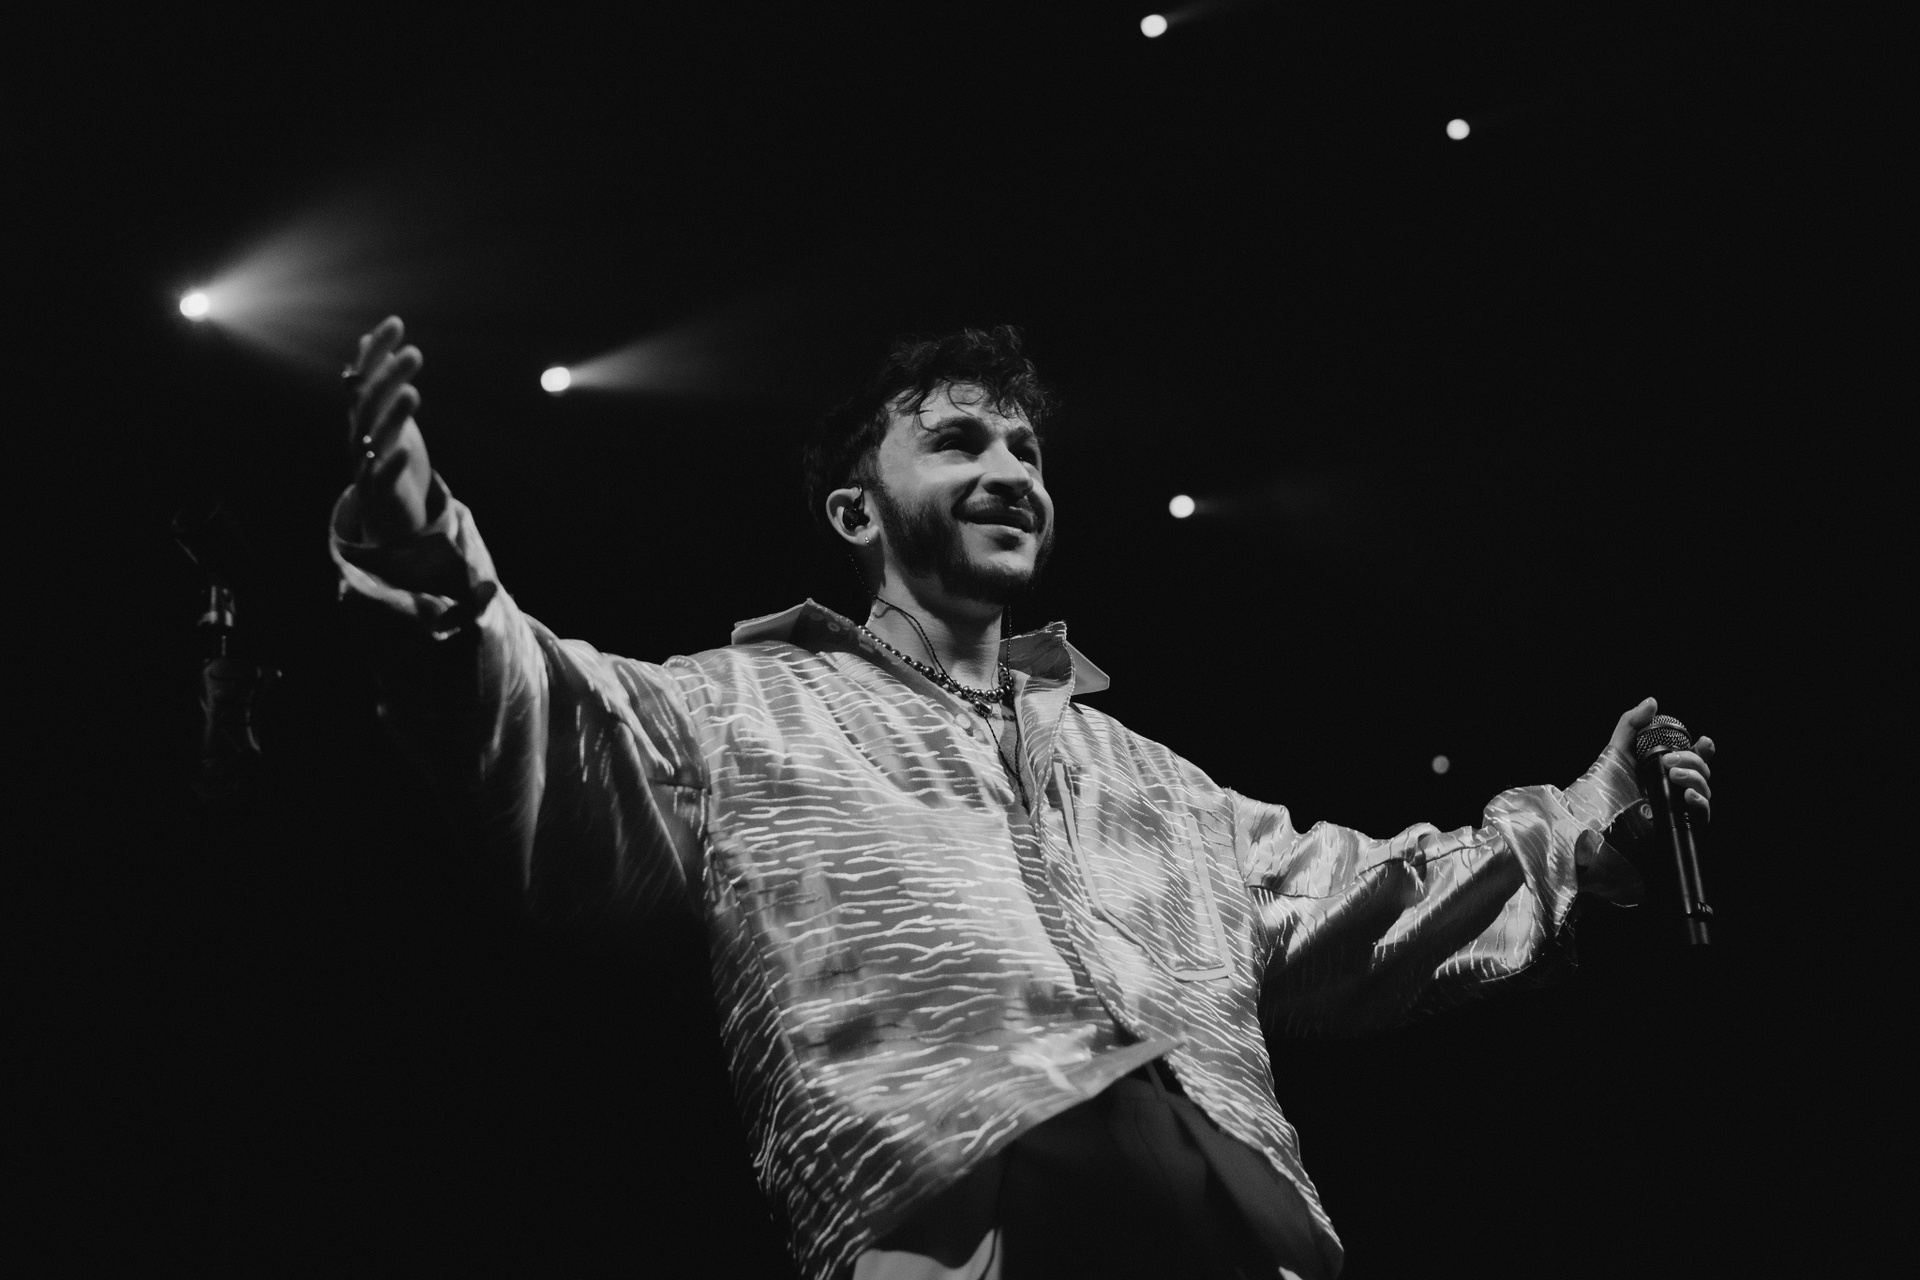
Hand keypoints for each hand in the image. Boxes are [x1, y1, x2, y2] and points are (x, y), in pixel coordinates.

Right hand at [346, 315, 432, 543]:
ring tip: (412, 393)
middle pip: (371, 402)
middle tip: (414, 354)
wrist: (385, 513)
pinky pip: (384, 476)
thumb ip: (378, 378)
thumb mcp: (384, 414)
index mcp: (363, 414)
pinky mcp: (382, 490)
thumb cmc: (387, 458)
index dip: (377, 351)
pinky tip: (404, 451)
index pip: (365, 375)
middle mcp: (360, 433)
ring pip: (376, 436)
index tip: (395, 323)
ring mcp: (368, 462)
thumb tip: (370, 340)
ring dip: (393, 415)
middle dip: (389, 377)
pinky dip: (392, 463)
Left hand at [1610, 697, 1714, 825]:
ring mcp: (1678, 805)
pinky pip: (1701, 815)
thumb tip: (1651, 702)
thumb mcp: (1618, 749)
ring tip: (1674, 774)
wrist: (1597, 817)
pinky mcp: (1678, 823)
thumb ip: (1633, 723)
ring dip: (1695, 778)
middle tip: (1669, 760)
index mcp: (1666, 769)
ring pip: (1705, 790)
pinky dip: (1700, 803)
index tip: (1704, 741)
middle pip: (1703, 771)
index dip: (1704, 749)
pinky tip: (1688, 795)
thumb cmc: (1607, 784)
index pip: (1696, 757)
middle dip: (1693, 761)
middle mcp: (1676, 786)